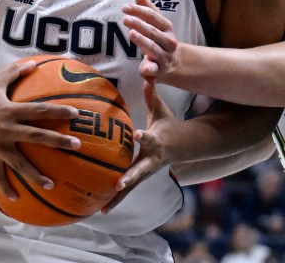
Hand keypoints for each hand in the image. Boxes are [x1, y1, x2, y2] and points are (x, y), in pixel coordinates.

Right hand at [0, 60, 80, 198]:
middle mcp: (5, 129)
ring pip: (19, 163)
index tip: (76, 114)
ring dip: (35, 175)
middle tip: (77, 145)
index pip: (40, 110)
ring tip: (51, 184)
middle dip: (58, 142)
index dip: (58, 111)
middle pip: (37, 136)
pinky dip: (5, 187)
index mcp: (10, 109)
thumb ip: (15, 72)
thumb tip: (34, 63)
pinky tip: (16, 199)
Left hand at [102, 77, 178, 212]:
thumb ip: (151, 94)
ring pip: (132, 186)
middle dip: (129, 177)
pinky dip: (116, 200)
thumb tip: (146, 75)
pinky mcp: (140, 179)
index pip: (149, 138)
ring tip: (105, 207)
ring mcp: (146, 171)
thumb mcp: (160, 109)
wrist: (182, 147)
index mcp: (156, 141)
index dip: (144, 137)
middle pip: (140, 170)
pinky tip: (102, 210)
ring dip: (119, 196)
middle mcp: (152, 159)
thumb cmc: (167, 124)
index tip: (137, 135)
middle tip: (119, 183)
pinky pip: (127, 191)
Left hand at [122, 0, 178, 80]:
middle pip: (153, 31)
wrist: (175, 63)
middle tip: (125, 18)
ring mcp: (164, 56)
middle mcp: (168, 41)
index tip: (125, 7)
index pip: (153, 16)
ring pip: (152, 48)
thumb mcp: (158, 24)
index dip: (139, 10)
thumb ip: (148, 9)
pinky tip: (143, 69)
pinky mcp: (158, 70)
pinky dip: (149, 70)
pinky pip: (153, 71)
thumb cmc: (161, 39)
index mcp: (167, 27)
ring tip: (131, 33)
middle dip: (139, 24)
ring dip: (142, 41)